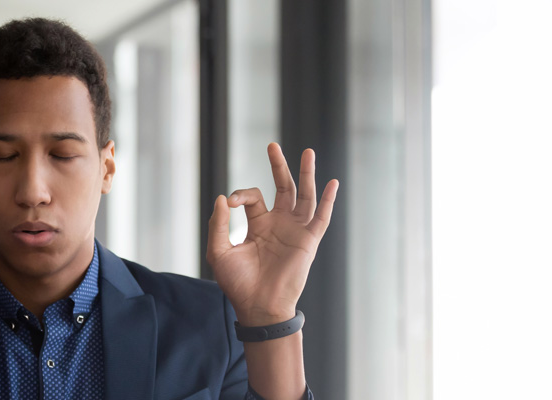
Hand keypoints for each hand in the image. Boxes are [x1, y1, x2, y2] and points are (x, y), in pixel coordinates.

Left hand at [207, 143, 338, 324]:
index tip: (230, 203)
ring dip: (306, 174)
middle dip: (278, 166)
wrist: (258, 306)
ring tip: (308, 152)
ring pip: (304, 196)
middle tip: (272, 145)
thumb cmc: (237, 283)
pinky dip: (328, 200)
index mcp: (258, 225)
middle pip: (282, 188)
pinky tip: (332, 183)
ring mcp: (295, 231)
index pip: (252, 198)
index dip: (240, 195)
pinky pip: (321, 217)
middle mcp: (279, 224)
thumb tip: (222, 197)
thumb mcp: (219, 251)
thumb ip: (219, 224)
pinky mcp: (308, 240)